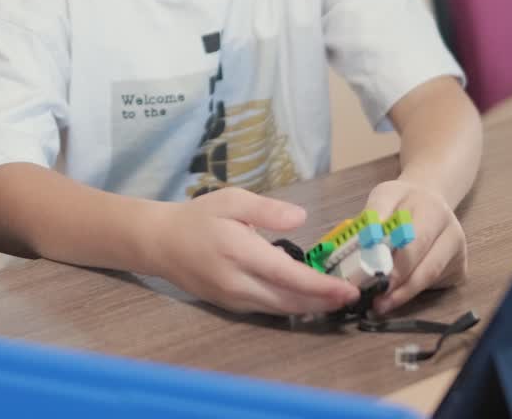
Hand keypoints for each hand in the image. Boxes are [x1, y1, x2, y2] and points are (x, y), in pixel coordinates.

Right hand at [149, 187, 357, 314]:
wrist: (159, 243)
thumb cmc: (197, 217)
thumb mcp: (231, 200)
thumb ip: (267, 210)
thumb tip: (301, 218)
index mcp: (239, 253)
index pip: (288, 275)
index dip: (321, 286)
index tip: (347, 289)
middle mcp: (237, 283)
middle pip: (289, 301)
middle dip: (323, 302)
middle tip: (352, 297)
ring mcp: (233, 299)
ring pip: (279, 310)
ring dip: (310, 307)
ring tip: (336, 300)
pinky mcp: (230, 306)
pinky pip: (266, 310)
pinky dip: (290, 307)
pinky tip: (307, 300)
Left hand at [363, 178, 467, 312]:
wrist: (430, 202)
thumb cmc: (402, 203)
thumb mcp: (384, 197)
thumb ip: (373, 216)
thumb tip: (362, 243)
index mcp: (430, 208)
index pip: (410, 234)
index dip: (391, 254)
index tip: (371, 272)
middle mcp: (450, 229)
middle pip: (424, 261)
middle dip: (397, 280)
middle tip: (375, 296)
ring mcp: (458, 251)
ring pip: (429, 276)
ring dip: (403, 293)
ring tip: (381, 304)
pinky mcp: (459, 269)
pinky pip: (434, 285)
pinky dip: (412, 292)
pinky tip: (396, 295)